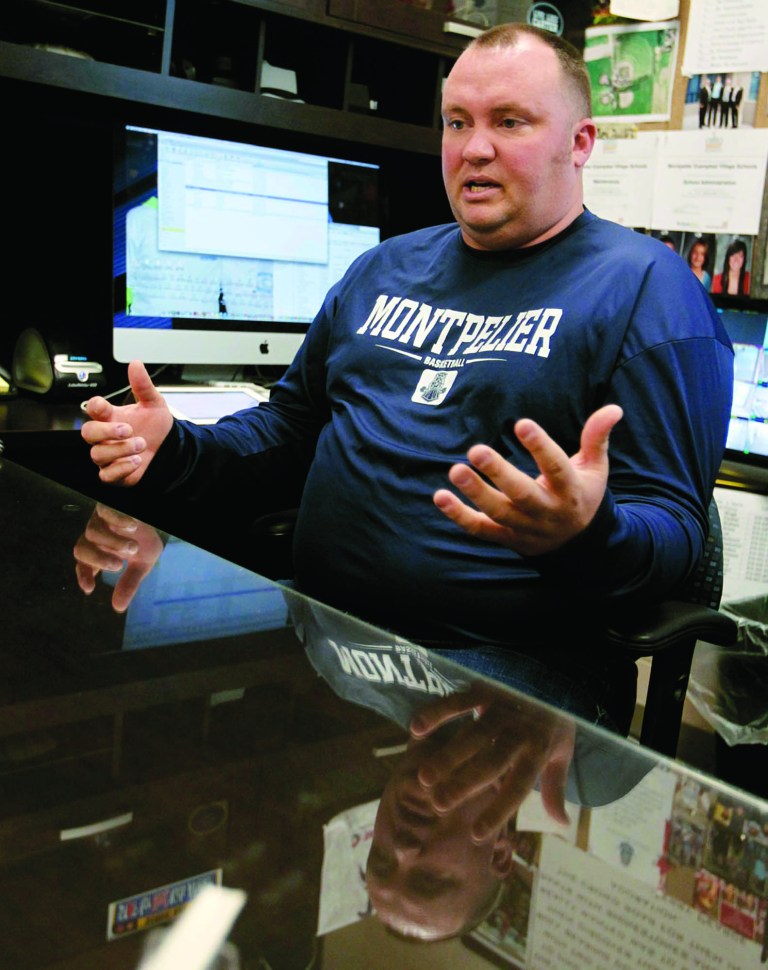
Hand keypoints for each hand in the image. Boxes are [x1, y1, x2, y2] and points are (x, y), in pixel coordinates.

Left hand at [74, 504, 163, 611]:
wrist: (155, 517)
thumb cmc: (144, 540)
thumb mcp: (141, 564)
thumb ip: (129, 582)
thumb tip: (118, 608)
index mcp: (98, 551)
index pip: (83, 564)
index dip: (84, 575)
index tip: (90, 589)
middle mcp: (93, 536)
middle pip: (80, 549)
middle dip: (98, 560)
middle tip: (119, 566)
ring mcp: (99, 519)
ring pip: (92, 532)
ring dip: (113, 543)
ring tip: (133, 548)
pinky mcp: (108, 504)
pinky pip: (104, 511)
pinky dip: (117, 520)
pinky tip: (132, 526)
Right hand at [81, 360, 173, 485]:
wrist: (169, 449)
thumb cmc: (155, 427)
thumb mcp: (153, 403)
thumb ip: (143, 385)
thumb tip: (136, 364)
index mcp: (110, 417)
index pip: (92, 409)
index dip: (95, 406)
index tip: (104, 406)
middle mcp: (105, 436)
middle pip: (87, 432)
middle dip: (107, 431)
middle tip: (128, 430)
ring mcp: (108, 455)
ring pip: (98, 454)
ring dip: (121, 450)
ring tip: (142, 445)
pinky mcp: (114, 473)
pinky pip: (106, 475)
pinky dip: (121, 468)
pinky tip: (136, 461)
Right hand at [410, 683, 575, 840]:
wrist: (555, 674)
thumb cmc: (554, 719)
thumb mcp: (562, 752)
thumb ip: (555, 787)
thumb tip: (562, 825)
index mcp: (538, 751)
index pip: (518, 786)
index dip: (499, 810)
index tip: (476, 835)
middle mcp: (519, 733)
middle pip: (491, 762)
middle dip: (465, 784)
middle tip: (439, 804)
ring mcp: (501, 709)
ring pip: (473, 735)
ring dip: (448, 756)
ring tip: (424, 778)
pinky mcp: (486, 689)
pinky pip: (459, 701)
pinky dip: (438, 713)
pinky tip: (416, 728)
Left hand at [433, 404, 621, 555]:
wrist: (579, 546)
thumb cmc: (582, 495)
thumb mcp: (595, 469)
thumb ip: (597, 438)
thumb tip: (613, 408)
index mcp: (570, 490)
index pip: (556, 467)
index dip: (540, 446)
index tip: (522, 423)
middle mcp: (547, 511)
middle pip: (521, 494)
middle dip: (499, 473)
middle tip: (476, 449)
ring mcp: (525, 528)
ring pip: (498, 513)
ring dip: (475, 493)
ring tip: (455, 471)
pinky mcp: (506, 538)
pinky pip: (480, 530)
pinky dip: (458, 516)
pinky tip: (440, 497)